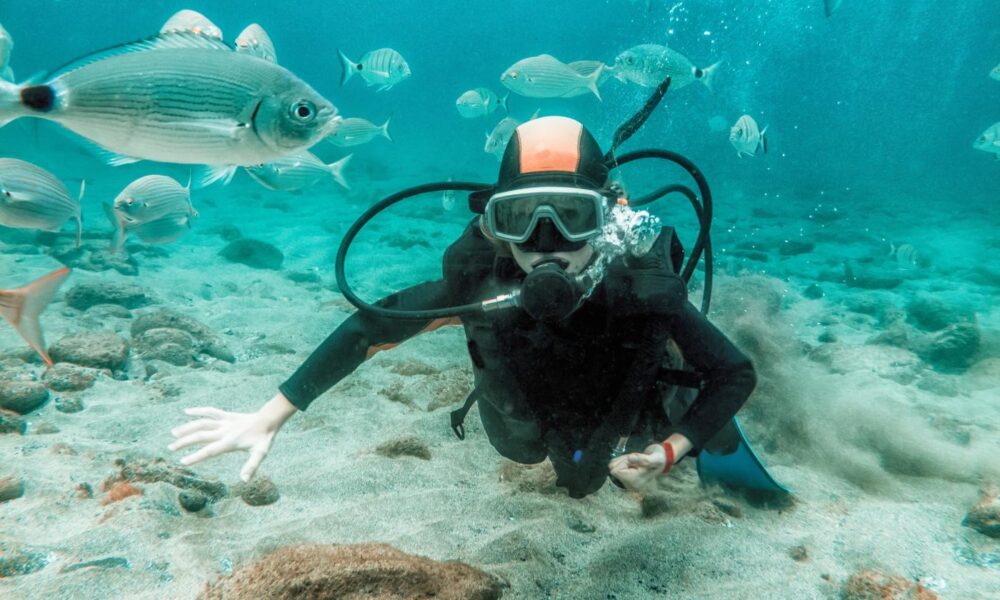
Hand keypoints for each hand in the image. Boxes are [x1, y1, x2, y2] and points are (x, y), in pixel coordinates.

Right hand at [168, 393, 296, 481]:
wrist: (270, 419)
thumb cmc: (264, 439)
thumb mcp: (260, 454)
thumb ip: (252, 467)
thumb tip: (244, 480)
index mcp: (230, 442)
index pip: (210, 451)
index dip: (195, 456)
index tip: (182, 462)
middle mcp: (224, 431)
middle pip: (200, 436)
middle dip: (185, 442)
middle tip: (170, 448)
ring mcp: (224, 422)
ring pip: (202, 423)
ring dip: (187, 428)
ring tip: (173, 433)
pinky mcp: (226, 415)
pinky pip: (210, 411)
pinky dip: (199, 410)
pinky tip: (186, 411)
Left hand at [608, 434, 691, 492]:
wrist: (663, 458)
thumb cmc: (659, 458)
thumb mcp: (655, 458)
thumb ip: (642, 459)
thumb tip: (629, 459)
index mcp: (635, 482)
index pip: (616, 471)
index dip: (623, 461)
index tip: (634, 459)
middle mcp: (630, 485)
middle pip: (614, 469)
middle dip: (623, 460)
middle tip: (636, 458)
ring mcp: (628, 482)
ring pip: (614, 467)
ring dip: (623, 460)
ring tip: (636, 459)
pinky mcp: (627, 478)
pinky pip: (617, 467)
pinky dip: (623, 461)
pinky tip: (633, 462)